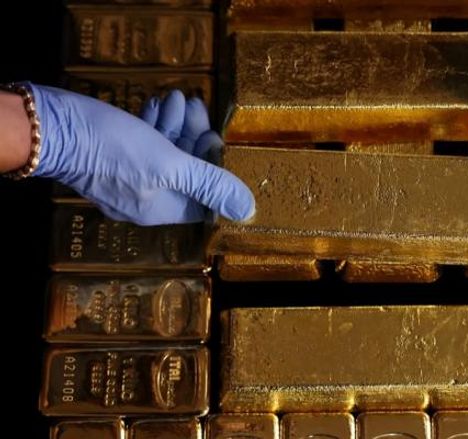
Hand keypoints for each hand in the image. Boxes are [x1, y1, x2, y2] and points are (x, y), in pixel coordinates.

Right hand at [29, 84, 254, 224]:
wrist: (51, 127)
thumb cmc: (113, 148)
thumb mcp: (171, 165)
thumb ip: (210, 184)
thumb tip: (248, 210)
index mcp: (160, 209)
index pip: (203, 198)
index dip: (215, 169)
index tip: (216, 140)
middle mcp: (144, 198)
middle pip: (185, 171)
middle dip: (195, 137)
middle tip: (195, 107)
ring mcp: (126, 178)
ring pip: (165, 152)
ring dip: (176, 124)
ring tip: (176, 99)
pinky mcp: (112, 155)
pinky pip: (144, 144)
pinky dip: (155, 124)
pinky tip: (156, 104)